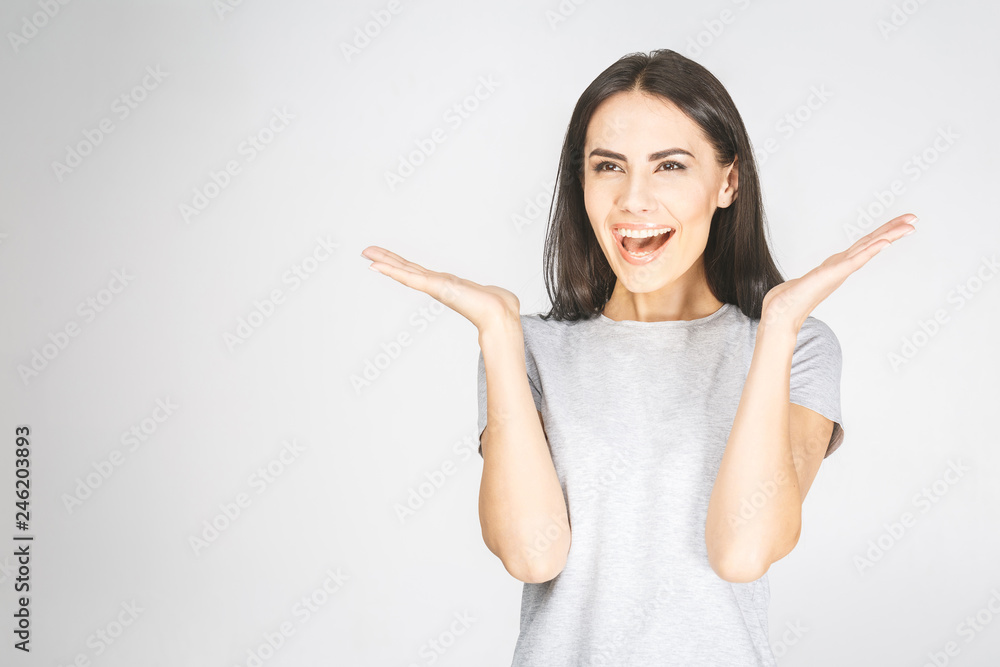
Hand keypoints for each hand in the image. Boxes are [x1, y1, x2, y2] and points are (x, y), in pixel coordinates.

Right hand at [361, 246, 520, 332]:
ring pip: (404, 271)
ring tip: (367, 255)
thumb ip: (483, 293)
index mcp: (444, 283)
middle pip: (406, 268)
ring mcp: (434, 286)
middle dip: (386, 260)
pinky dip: (394, 272)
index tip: (385, 258)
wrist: (500, 313)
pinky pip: (410, 277)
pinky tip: (379, 267)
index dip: (400, 265)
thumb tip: (493, 295)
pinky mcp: (434, 287)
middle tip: (365, 251)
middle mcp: (436, 284)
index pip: (417, 271)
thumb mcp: (485, 292)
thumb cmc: (496, 304)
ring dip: (385, 263)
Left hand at [760, 213, 917, 332]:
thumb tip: (822, 276)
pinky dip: (869, 251)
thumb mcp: (809, 280)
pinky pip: (854, 260)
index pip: (864, 245)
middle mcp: (842, 266)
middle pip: (872, 243)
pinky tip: (883, 242)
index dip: (882, 233)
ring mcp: (838, 270)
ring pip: (868, 248)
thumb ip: (820, 276)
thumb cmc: (791, 300)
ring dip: (888, 236)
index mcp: (838, 265)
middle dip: (893, 230)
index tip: (901, 223)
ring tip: (908, 226)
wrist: (779, 313)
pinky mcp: (831, 275)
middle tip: (914, 218)